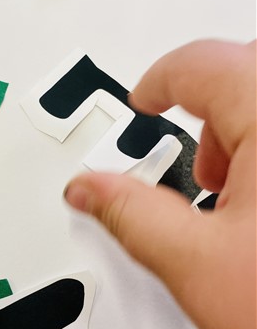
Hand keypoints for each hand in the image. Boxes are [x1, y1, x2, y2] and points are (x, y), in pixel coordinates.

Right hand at [65, 39, 255, 328]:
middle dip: (212, 112)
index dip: (160, 81)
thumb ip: (131, 213)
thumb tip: (87, 187)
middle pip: (247, 74)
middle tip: (199, 167)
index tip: (144, 101)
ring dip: (249, 133)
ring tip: (235, 196)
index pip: (202, 65)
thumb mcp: (196, 263)